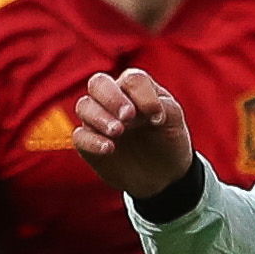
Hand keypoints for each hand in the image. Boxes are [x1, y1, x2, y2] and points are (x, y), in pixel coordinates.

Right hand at [71, 70, 199, 201]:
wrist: (162, 173)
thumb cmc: (168, 139)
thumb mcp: (175, 122)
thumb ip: (165, 107)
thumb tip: (150, 109)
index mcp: (135, 88)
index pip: (132, 80)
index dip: (143, 95)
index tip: (158, 117)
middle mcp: (112, 99)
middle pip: (99, 83)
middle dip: (112, 97)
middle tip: (128, 116)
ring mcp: (98, 120)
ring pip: (84, 106)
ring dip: (100, 117)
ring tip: (118, 132)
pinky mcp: (88, 143)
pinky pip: (80, 136)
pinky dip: (92, 141)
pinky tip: (109, 149)